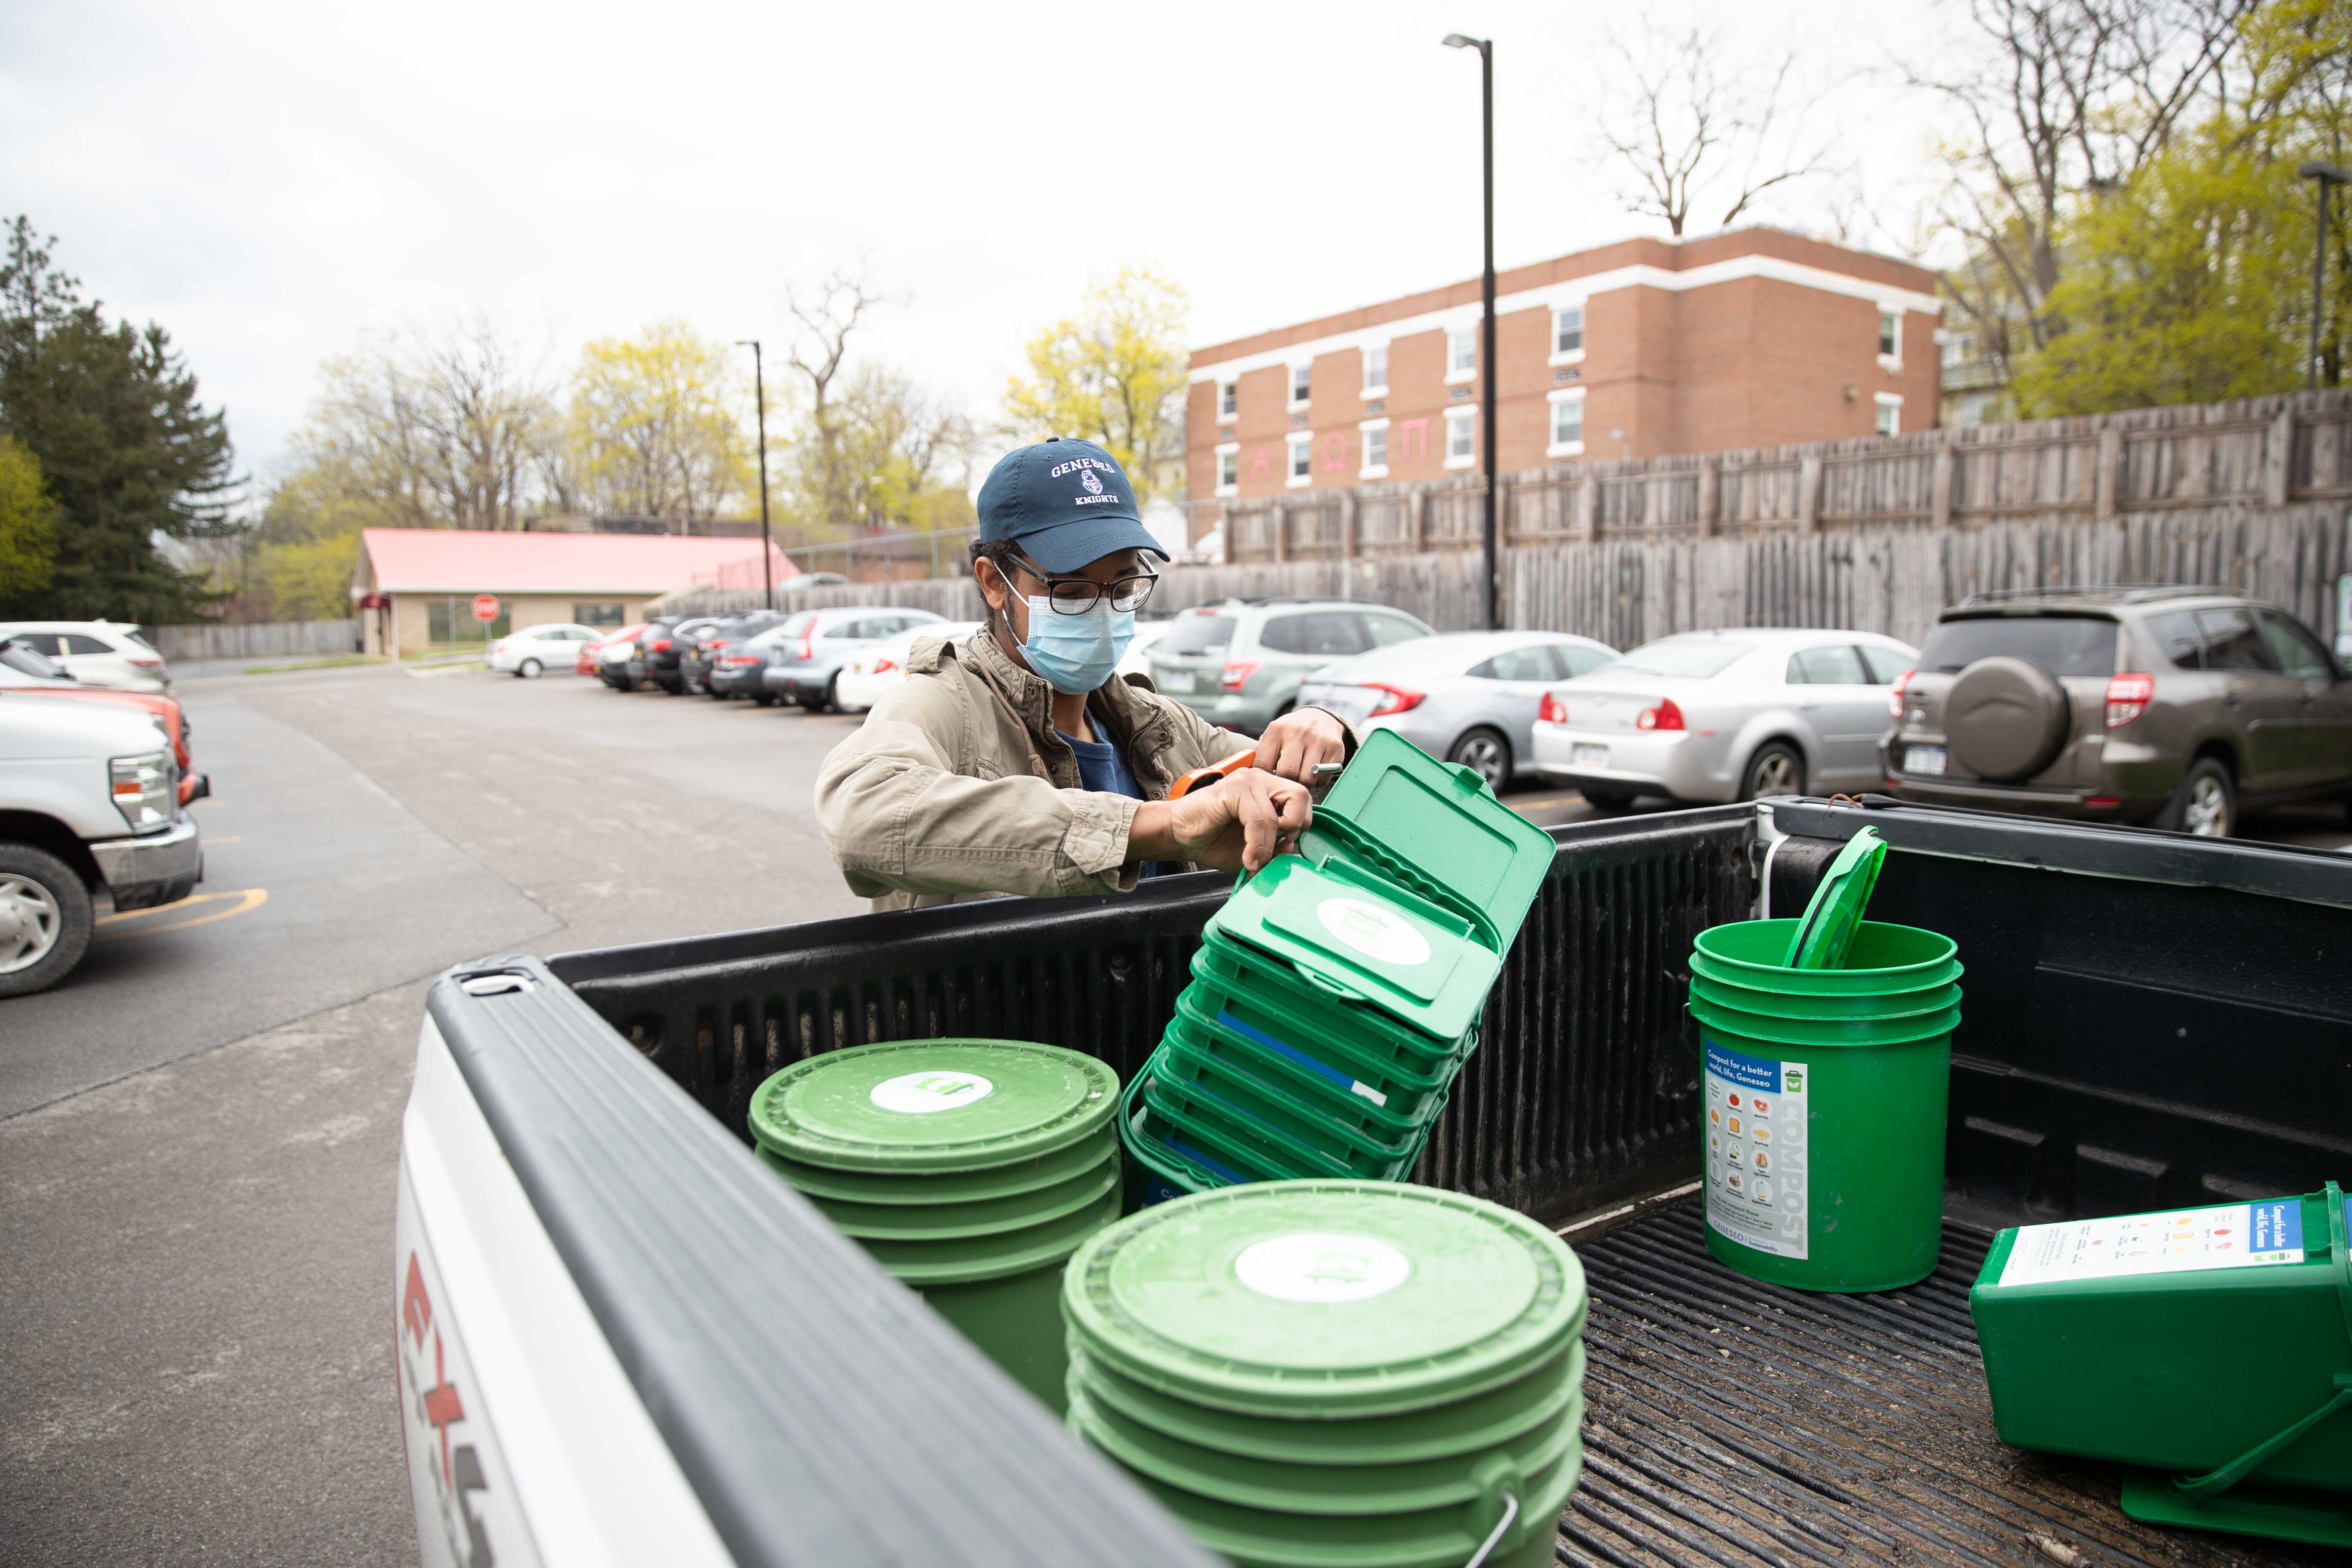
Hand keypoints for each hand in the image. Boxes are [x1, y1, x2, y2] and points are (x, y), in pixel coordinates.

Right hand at [1131, 769, 1312, 872]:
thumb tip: (1292, 846)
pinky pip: (1259, 819)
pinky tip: (1247, 858)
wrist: (1178, 835)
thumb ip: (1275, 847)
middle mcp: (1261, 780)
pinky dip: (1256, 844)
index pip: (1303, 801)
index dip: (1300, 826)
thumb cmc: (1211, 839)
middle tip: (1275, 847)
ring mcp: (1248, 780)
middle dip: (1295, 827)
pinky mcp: (1234, 788)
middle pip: (1302, 796)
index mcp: (1268, 790)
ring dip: (1269, 845)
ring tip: (1254, 860)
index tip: (1281, 845)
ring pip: (1278, 814)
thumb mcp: (1253, 850)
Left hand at [1254, 707, 1346, 784]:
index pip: (1264, 764)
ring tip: (1301, 778)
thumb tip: (1246, 774)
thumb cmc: (1290, 733)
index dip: (1265, 779)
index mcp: (1277, 730)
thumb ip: (1259, 753)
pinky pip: (1324, 777)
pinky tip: (1315, 772)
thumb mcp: (1272, 736)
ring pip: (1307, 778)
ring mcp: (1318, 739)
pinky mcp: (1335, 747)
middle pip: (1288, 773)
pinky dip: (1319, 781)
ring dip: (1303, 784)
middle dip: (1286, 783)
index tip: (1269, 782)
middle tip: (1287, 783)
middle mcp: (1298, 732)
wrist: (1319, 717)